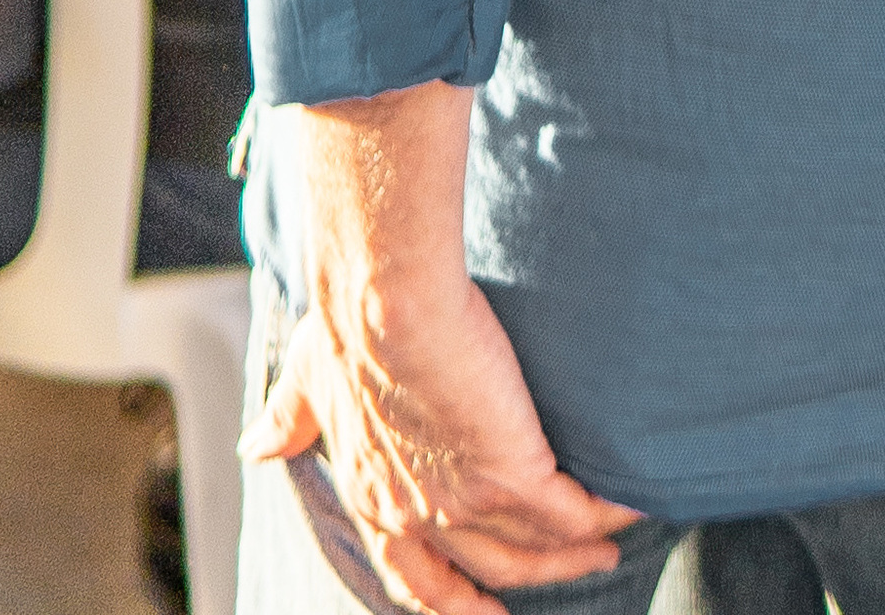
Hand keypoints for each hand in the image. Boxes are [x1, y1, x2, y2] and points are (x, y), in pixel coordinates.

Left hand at [244, 272, 638, 613]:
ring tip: (609, 545)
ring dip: (573, 554)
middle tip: (566, 579)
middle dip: (526, 583)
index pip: (408, 573)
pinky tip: (629, 506)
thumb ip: (289, 417)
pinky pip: (570, 512)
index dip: (442, 598)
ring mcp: (465, 501)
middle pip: (482, 572)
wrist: (383, 300)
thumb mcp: (307, 382)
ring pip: (531, 550)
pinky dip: (602, 516)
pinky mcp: (512, 472)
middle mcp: (417, 513)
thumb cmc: (345, 327)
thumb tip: (255, 446)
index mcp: (371, 496)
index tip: (470, 607)